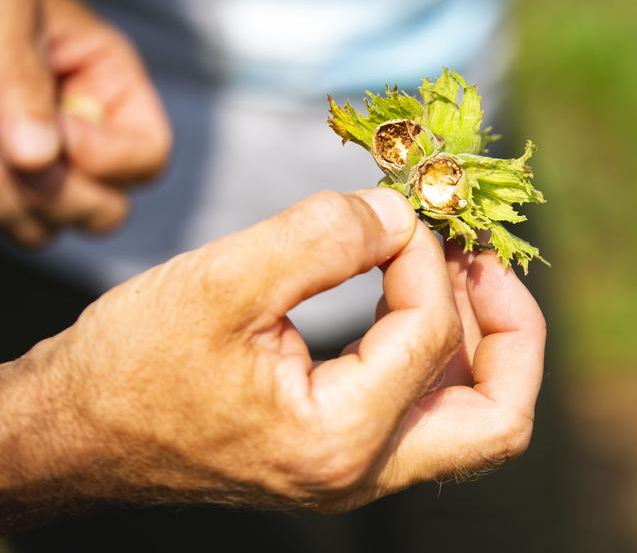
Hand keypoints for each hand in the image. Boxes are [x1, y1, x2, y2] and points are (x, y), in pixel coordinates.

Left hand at [0, 0, 170, 245]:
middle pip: (107, 209)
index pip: (150, 156)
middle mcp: (85, 133)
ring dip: (15, 203)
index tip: (58, 131)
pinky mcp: (2, 178)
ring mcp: (40, 161)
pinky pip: (12, 217)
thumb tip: (38, 158)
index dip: (109, 159)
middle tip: (15, 161)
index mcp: (112, 85)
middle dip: (63, 194)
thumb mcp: (6, 9)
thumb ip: (25, 79)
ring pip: (49, 225)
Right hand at [0, 189, 544, 525]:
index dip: (423, 255)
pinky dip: (440, 351)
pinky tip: (412, 295)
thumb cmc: (130, 366)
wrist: (75, 433)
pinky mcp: (344, 452)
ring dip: (482, 339)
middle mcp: (362, 473)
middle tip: (484, 261)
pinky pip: (429, 411)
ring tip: (456, 267)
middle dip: (512, 329)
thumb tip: (401, 214)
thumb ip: (321, 237)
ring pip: (474, 419)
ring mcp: (358, 470)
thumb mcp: (220, 283)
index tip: (390, 213)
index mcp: (338, 439)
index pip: (430, 332)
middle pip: (498, 418)